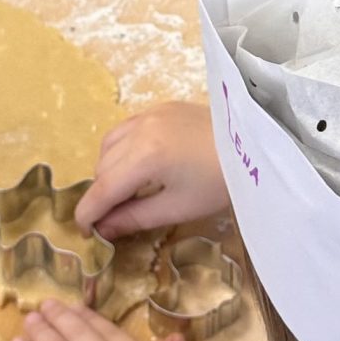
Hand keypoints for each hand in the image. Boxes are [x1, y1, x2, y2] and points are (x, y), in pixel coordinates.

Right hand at [75, 102, 227, 240]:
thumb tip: (104, 229)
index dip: (89, 213)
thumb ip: (134, 218)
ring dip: (109, 170)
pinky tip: (137, 165)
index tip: (84, 233)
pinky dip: (122, 149)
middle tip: (112, 219)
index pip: (103, 189)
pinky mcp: (161, 107)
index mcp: (144, 156)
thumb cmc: (220, 183)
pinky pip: (126, 129)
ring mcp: (150, 114)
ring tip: (125, 192)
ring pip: (109, 144)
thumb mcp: (177, 208)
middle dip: (102, 195)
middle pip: (102, 167)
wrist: (255, 148)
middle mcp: (140, 129)